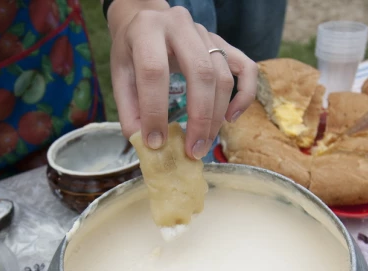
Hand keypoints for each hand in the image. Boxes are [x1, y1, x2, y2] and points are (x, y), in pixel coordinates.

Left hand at [107, 0, 257, 158]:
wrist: (146, 23)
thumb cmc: (132, 53)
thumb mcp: (121, 77)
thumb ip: (130, 110)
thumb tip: (146, 146)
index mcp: (147, 29)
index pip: (154, 72)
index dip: (155, 111)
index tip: (156, 143)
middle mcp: (180, 24)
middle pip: (201, 73)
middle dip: (199, 119)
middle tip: (193, 150)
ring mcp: (206, 33)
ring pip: (223, 77)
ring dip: (216, 117)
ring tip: (203, 143)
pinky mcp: (223, 43)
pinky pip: (246, 69)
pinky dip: (244, 96)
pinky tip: (230, 118)